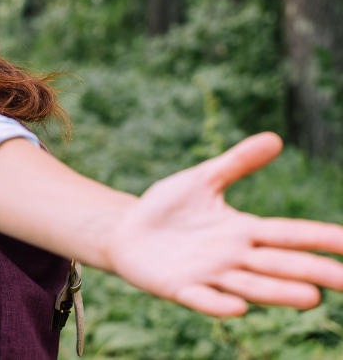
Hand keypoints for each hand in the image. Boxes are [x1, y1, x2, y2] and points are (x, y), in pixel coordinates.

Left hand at [104, 132, 342, 315]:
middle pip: (280, 265)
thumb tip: (275, 138)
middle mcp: (233, 257)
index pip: (290, 235)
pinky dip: (219, 304)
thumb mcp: (202, 179)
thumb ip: (237, 163)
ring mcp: (208, 275)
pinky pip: (202, 299)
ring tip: (311, 298)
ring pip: (250, 287)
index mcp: (243, 231)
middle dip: (314, 272)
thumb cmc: (166, 207)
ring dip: (278, 293)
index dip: (320, 239)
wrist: (125, 230)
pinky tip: (238, 307)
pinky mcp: (179, 288)